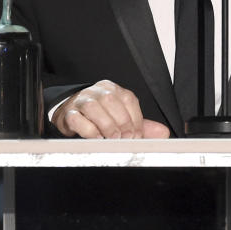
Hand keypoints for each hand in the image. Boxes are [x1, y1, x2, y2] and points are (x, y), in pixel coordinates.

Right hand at [51, 80, 169, 138]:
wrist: (70, 114)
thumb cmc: (99, 116)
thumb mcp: (121, 118)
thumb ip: (141, 125)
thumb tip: (162, 132)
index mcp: (113, 89)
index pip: (128, 99)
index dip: (135, 119)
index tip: (137, 136)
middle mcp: (97, 91)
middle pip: (111, 101)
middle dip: (122, 123)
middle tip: (125, 139)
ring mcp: (80, 100)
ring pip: (94, 108)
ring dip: (106, 126)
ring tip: (111, 140)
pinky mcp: (68, 113)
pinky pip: (77, 119)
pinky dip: (89, 131)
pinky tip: (96, 139)